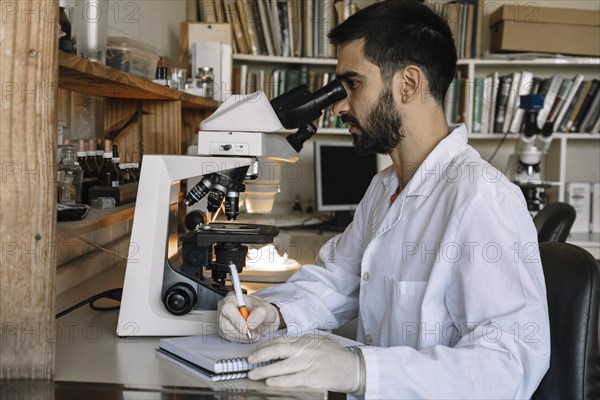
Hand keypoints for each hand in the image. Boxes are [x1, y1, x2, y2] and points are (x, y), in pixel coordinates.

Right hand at [217, 292, 279, 342]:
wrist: (261, 316)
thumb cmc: (261, 309)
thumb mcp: (265, 309)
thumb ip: (259, 314)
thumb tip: (250, 325)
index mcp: (231, 298)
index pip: (228, 309)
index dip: (237, 321)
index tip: (248, 329)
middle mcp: (223, 308)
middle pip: (225, 324)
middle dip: (241, 332)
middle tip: (254, 333)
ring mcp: (222, 320)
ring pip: (227, 333)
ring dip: (242, 337)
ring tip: (253, 333)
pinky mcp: (223, 330)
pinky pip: (229, 338)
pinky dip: (241, 339)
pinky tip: (248, 335)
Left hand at [247, 333, 365, 393]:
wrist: (354, 368)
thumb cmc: (337, 356)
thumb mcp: (320, 341)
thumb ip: (303, 342)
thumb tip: (284, 344)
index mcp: (307, 339)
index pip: (281, 339)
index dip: (266, 345)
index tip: (256, 350)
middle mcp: (305, 349)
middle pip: (277, 349)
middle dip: (261, 354)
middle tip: (250, 360)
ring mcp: (308, 364)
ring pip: (281, 366)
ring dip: (264, 370)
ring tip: (253, 374)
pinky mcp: (311, 378)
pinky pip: (291, 379)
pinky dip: (279, 380)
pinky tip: (269, 381)